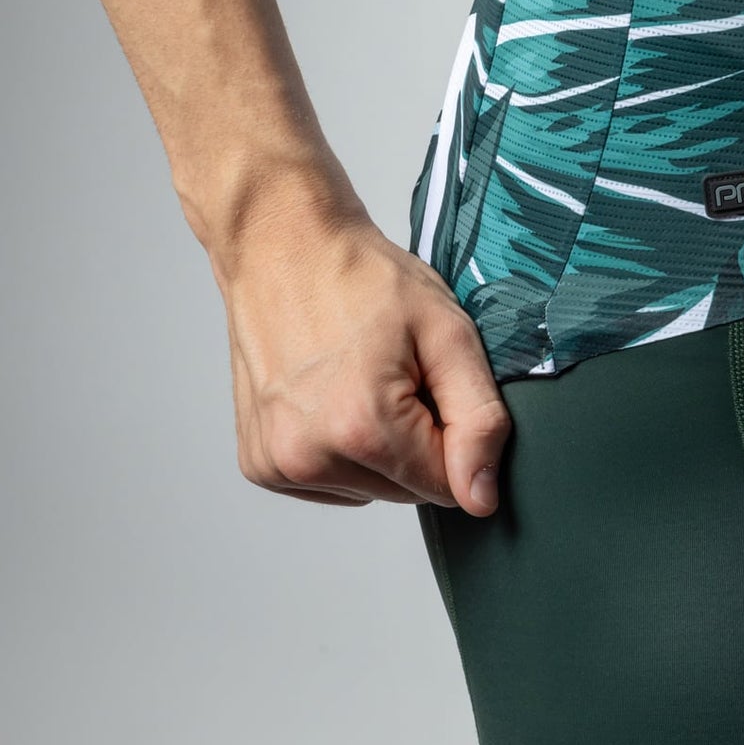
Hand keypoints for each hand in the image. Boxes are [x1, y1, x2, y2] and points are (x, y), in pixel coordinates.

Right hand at [214, 208, 510, 515]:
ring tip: (358, 379)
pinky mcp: (260, 463)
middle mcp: (310, 458)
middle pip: (406, 492)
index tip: (429, 382)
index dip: (454, 434)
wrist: (282, 246)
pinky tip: (330, 396)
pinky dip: (340, 449)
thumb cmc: (360, 277)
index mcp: (362, 429)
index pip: (448, 485)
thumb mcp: (448, 332)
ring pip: (369, 489)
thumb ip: (478, 419)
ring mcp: (278, 464)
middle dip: (416, 440)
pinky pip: (329, 482)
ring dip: (377, 448)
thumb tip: (483, 498)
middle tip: (395, 373)